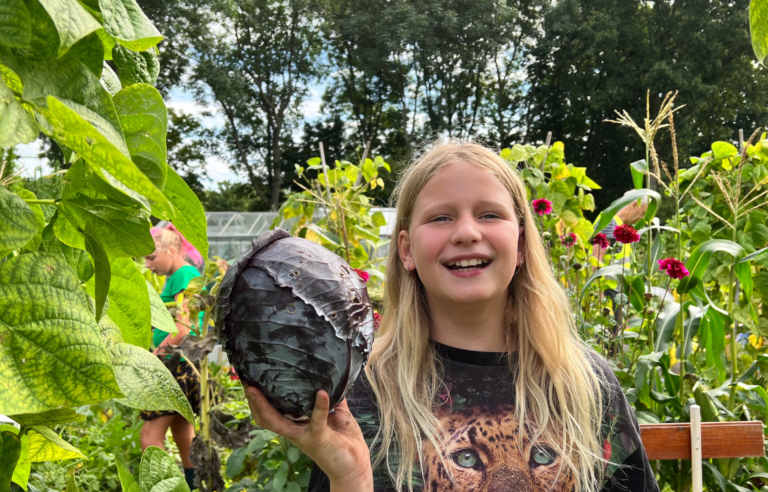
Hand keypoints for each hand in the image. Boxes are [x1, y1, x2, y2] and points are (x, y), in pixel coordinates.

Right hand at [243, 384, 372, 490]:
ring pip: (277, 422)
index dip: (259, 400)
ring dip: (264, 405)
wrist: (355, 466)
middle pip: (266, 418)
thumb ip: (333, 399)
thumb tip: (333, 379)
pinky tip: (321, 393)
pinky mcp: (319, 438)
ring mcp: (304, 435)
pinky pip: (317, 419)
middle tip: (247, 383)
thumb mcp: (336, 415)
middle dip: (254, 402)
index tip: (251, 382)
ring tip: (258, 388)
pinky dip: (320, 405)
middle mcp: (295, 432)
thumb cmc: (344, 442)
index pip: (271, 413)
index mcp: (297, 426)